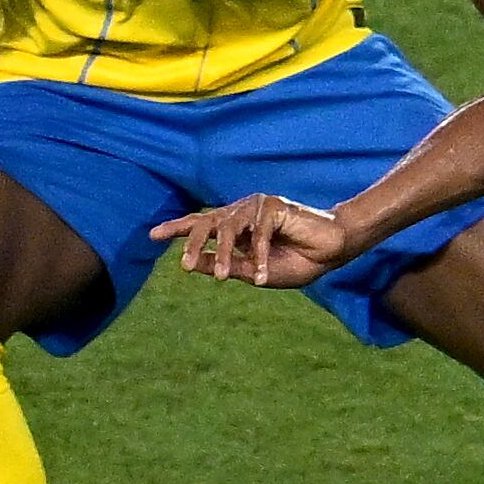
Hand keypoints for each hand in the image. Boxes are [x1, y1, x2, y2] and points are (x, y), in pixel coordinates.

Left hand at [155, 195, 351, 288]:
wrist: (331, 253)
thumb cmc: (295, 261)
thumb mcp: (252, 271)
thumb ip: (224, 265)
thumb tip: (191, 263)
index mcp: (235, 227)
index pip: (201, 224)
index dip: (178, 228)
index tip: (152, 235)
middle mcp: (241, 213)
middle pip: (207, 222)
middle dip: (192, 241)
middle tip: (182, 264)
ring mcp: (256, 207)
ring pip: (229, 229)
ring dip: (224, 254)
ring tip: (222, 277)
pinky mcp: (274, 206)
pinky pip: (259, 234)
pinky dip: (260, 256)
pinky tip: (262, 275)